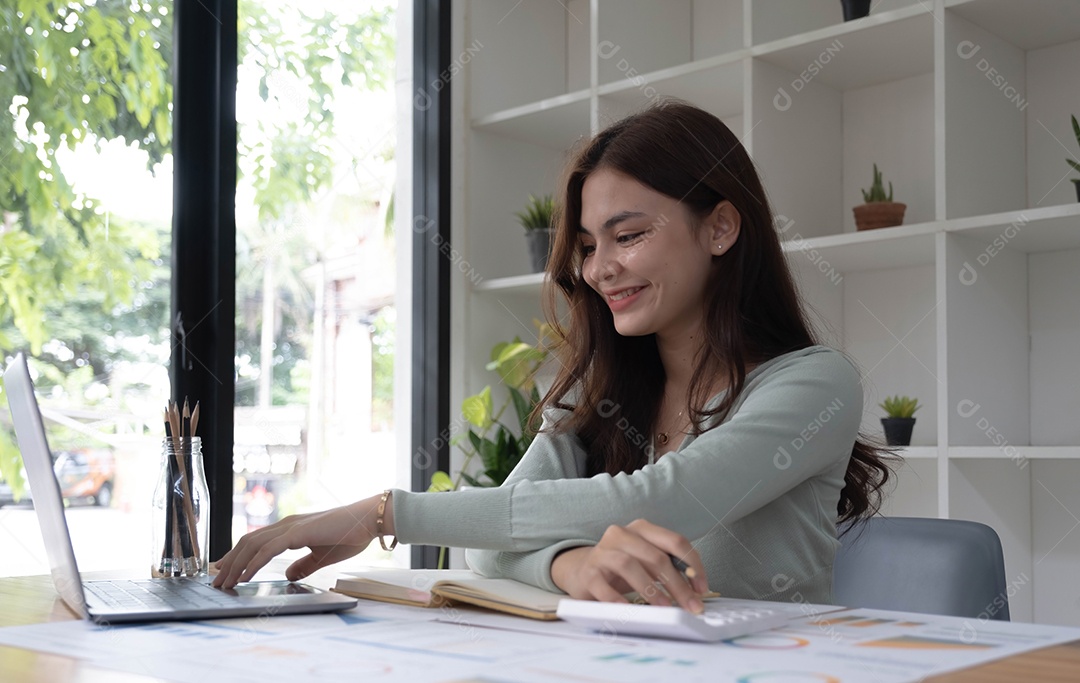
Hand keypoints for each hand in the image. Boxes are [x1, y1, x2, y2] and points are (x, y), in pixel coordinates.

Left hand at [212, 496, 382, 587]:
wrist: (369, 520)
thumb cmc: (351, 534)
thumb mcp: (323, 557)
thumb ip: (304, 564)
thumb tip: (286, 574)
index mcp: (291, 529)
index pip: (256, 541)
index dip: (237, 555)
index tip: (223, 570)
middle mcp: (286, 524)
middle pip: (247, 542)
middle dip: (229, 562)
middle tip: (215, 581)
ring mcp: (291, 526)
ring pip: (253, 544)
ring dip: (235, 564)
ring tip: (224, 582)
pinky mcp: (298, 532)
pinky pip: (268, 549)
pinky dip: (253, 563)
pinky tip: (245, 576)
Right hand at [550, 519, 709, 612]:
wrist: (582, 570)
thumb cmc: (622, 568)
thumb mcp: (647, 561)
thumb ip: (669, 566)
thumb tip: (695, 589)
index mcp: (642, 529)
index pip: (675, 541)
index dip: (693, 566)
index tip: (701, 589)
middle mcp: (622, 534)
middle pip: (656, 556)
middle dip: (677, 584)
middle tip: (689, 605)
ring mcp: (603, 552)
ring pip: (629, 565)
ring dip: (651, 589)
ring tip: (664, 607)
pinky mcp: (589, 572)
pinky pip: (603, 586)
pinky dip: (618, 599)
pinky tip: (630, 610)